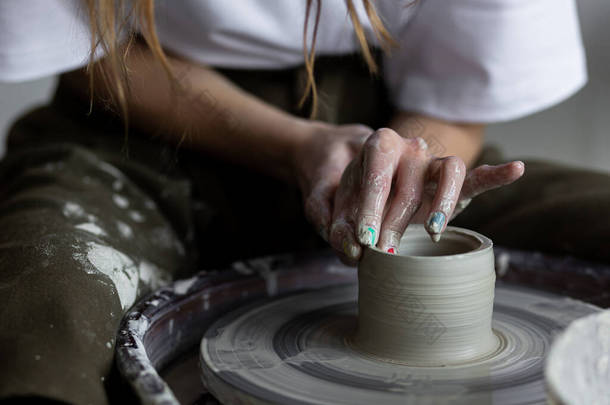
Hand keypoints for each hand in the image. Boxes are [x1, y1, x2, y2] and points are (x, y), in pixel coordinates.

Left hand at [294, 125, 523, 263]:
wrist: (367, 185)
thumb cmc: (351, 197)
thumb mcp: (333, 210)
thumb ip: (334, 226)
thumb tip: (350, 248)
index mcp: (379, 145)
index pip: (377, 170)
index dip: (370, 205)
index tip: (364, 238)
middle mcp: (410, 148)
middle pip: (408, 182)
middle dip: (395, 221)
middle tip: (383, 252)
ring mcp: (433, 163)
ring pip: (448, 172)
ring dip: (440, 204)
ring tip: (429, 233)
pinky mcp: (453, 184)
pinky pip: (475, 177)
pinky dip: (495, 175)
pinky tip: (515, 170)